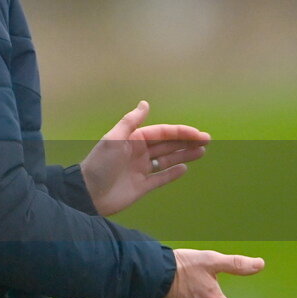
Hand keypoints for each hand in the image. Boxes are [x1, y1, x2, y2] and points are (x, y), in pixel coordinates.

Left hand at [80, 100, 209, 215]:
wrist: (88, 194)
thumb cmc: (100, 164)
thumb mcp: (114, 139)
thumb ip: (130, 122)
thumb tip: (145, 103)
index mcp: (133, 140)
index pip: (161, 133)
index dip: (180, 132)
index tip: (199, 134)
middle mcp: (138, 153)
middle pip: (167, 145)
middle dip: (186, 142)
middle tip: (207, 140)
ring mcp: (141, 170)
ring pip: (167, 160)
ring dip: (184, 155)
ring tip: (202, 152)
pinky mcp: (142, 186)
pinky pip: (160, 178)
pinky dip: (172, 173)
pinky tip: (184, 168)